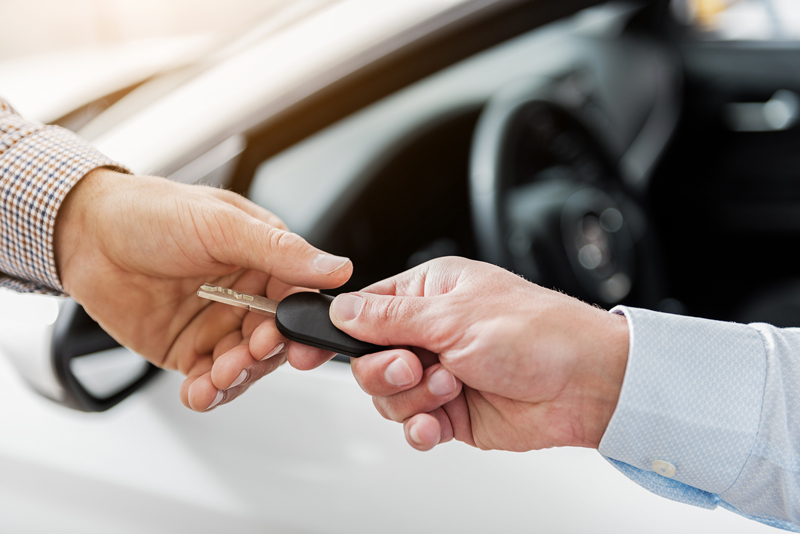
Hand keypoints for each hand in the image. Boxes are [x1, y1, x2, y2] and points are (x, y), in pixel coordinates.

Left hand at [55, 169, 350, 410]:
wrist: (84, 235)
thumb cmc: (151, 213)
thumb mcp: (221, 224)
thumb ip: (280, 252)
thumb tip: (336, 268)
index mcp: (266, 259)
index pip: (301, 298)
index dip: (301, 324)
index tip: (293, 340)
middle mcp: (249, 295)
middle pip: (277, 339)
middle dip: (265, 354)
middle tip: (248, 354)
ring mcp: (219, 325)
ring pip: (247, 365)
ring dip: (239, 376)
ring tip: (220, 375)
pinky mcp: (189, 350)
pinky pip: (210, 380)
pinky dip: (210, 392)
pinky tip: (201, 392)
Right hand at [321, 257, 627, 451]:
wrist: (584, 384)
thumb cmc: (538, 332)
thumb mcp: (454, 316)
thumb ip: (389, 318)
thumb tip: (340, 310)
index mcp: (428, 295)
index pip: (363, 310)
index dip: (332, 330)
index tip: (301, 348)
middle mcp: (431, 333)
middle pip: (368, 359)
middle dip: (385, 370)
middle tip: (415, 366)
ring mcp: (440, 373)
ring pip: (386, 395)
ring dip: (412, 397)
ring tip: (449, 387)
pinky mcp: (452, 411)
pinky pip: (412, 424)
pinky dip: (419, 427)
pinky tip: (437, 420)